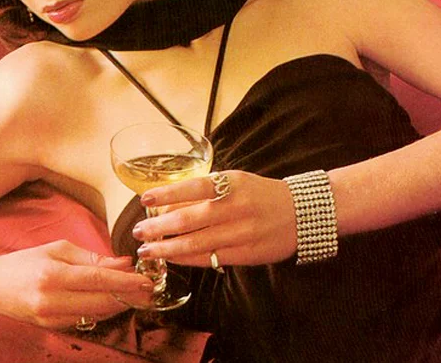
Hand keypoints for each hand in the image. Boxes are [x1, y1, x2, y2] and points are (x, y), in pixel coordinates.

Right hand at [0, 240, 152, 327]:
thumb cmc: (25, 261)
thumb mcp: (57, 249)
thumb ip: (91, 257)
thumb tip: (122, 263)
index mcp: (53, 275)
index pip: (97, 280)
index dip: (124, 281)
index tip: (145, 280)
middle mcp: (52, 300)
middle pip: (101, 301)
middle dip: (129, 296)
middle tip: (149, 289)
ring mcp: (51, 318)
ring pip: (97, 313)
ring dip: (120, 304)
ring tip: (138, 294)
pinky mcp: (52, 328)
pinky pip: (85, 319)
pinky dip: (103, 310)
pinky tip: (115, 300)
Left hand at [132, 171, 297, 267]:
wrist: (301, 213)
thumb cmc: (260, 193)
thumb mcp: (236, 181)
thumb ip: (206, 190)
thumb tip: (170, 204)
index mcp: (232, 183)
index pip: (193, 186)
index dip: (167, 193)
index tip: (145, 198)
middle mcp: (235, 207)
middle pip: (190, 218)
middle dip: (160, 227)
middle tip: (139, 232)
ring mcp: (242, 232)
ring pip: (198, 242)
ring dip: (168, 248)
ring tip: (147, 250)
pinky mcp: (247, 253)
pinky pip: (211, 258)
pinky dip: (189, 258)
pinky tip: (172, 257)